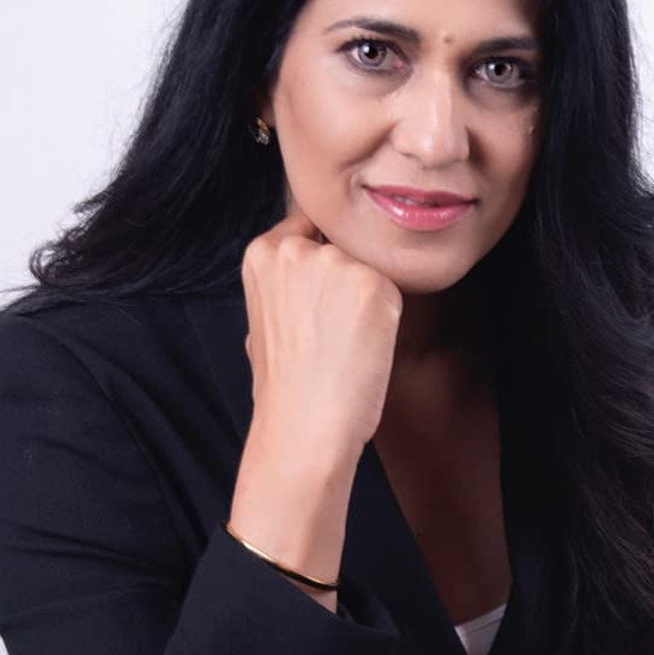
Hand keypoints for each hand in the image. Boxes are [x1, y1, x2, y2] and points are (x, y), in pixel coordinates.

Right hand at [240, 199, 403, 456]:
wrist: (302, 427)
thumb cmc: (285, 386)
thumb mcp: (264, 320)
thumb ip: (286, 284)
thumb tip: (312, 274)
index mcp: (262, 253)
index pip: (310, 227)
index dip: (323, 263)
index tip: (321, 301)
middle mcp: (296, 248)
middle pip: (344, 247)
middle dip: (347, 280)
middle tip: (332, 332)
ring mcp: (336, 264)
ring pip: (369, 271)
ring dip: (368, 301)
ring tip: (344, 345)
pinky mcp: (373, 285)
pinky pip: (392, 294)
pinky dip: (386, 322)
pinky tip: (362, 350)